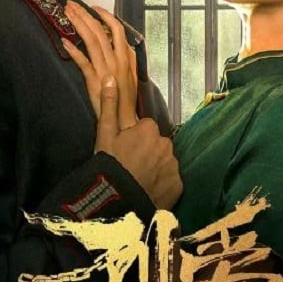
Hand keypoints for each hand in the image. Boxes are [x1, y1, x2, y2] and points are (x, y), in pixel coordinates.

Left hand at [64, 1, 136, 129]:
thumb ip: (127, 57)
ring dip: (78, 25)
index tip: (93, 7)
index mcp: (125, 56)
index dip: (104, 16)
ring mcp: (105, 69)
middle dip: (84, 15)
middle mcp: (116, 60)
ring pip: (91, 41)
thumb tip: (123, 43)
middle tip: (71, 4)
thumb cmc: (126, 97)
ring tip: (66, 13)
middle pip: (99, 31)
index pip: (117, 29)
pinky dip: (74, 51)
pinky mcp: (94, 80)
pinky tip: (64, 41)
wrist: (123, 118)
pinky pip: (83, 62)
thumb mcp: (131, 73)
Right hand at [95, 75, 182, 208]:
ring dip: (156, 167)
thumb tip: (110, 78)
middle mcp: (165, 143)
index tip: (125, 151)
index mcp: (149, 129)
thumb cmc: (108, 166)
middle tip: (132, 167)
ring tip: (139, 181)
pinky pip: (171, 179)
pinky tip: (148, 190)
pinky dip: (163, 183)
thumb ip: (109, 104)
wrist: (116, 203)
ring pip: (165, 161)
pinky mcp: (178, 184)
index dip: (135, 139)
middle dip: (148, 152)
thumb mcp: (104, 134)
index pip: (145, 128)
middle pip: (157, 144)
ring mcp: (173, 164)